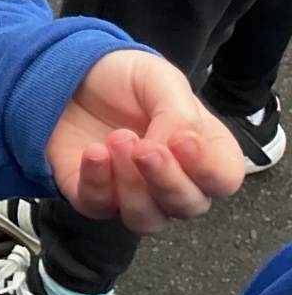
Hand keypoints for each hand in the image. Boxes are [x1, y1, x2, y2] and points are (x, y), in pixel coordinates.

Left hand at [47, 49, 244, 232]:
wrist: (72, 76)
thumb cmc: (125, 80)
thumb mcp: (160, 78)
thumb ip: (179, 112)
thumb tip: (178, 144)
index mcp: (203, 150)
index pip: (223, 179)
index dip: (208, 168)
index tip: (183, 141)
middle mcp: (174, 180)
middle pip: (188, 206)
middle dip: (167, 180)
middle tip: (146, 148)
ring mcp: (133, 193)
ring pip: (147, 219)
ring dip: (132, 186)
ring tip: (117, 140)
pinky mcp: (93, 196)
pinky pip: (99, 207)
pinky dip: (96, 183)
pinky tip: (94, 152)